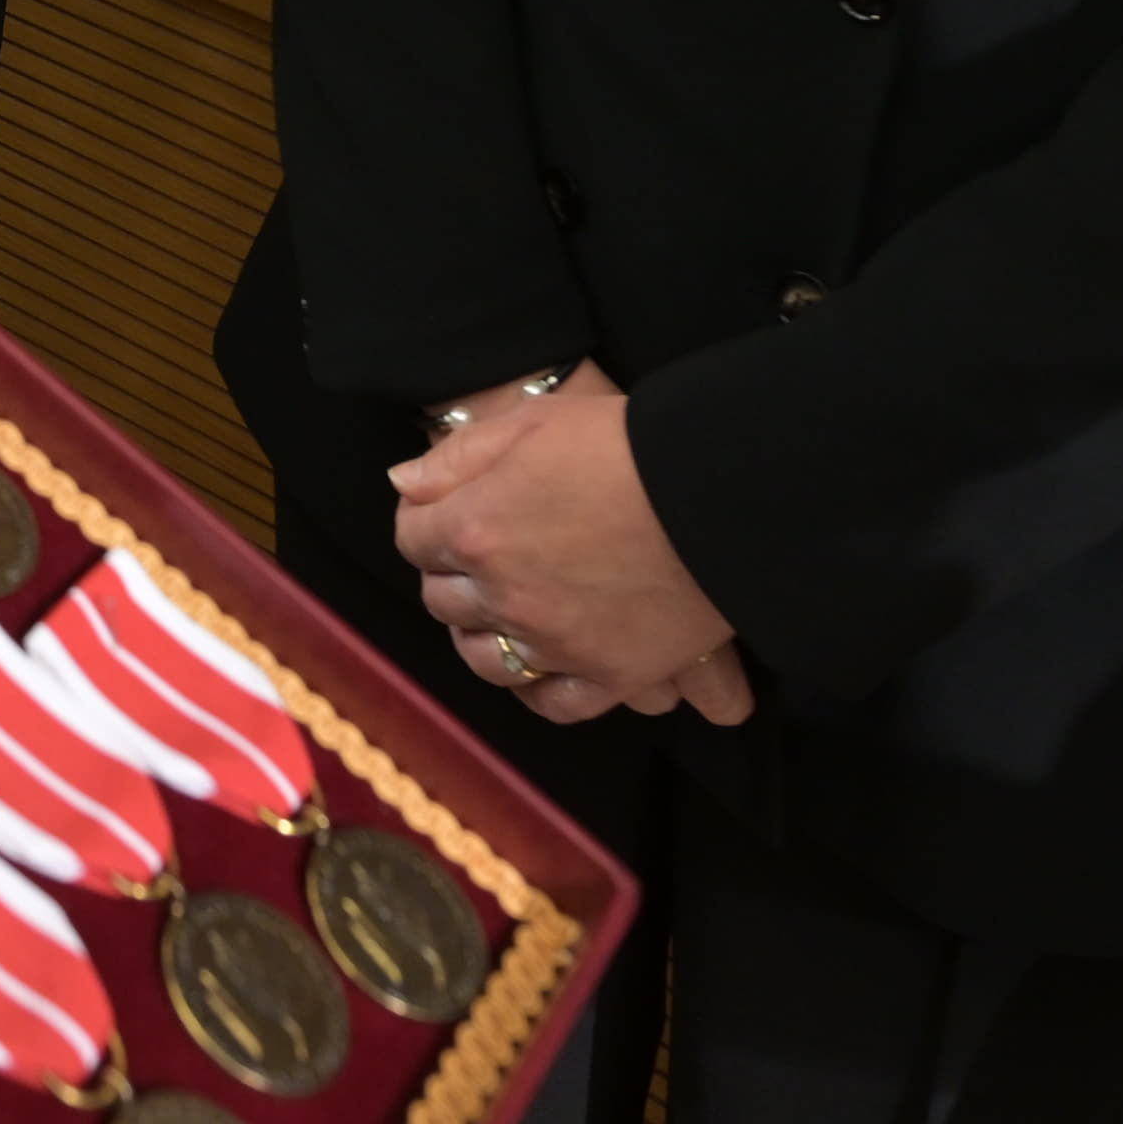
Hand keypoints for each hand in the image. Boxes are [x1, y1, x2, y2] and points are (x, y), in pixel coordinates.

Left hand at [395, 373, 736, 704]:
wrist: (718, 487)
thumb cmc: (625, 442)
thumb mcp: (533, 422)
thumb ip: (458, 457)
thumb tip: (404, 484)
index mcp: (475, 529)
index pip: (414, 538)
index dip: (424, 522)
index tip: (441, 514)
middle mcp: (505, 595)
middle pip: (444, 600)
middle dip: (449, 575)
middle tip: (472, 558)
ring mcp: (557, 642)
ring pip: (487, 659)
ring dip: (481, 635)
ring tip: (497, 614)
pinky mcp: (610, 674)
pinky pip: (555, 701)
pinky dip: (538, 687)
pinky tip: (538, 667)